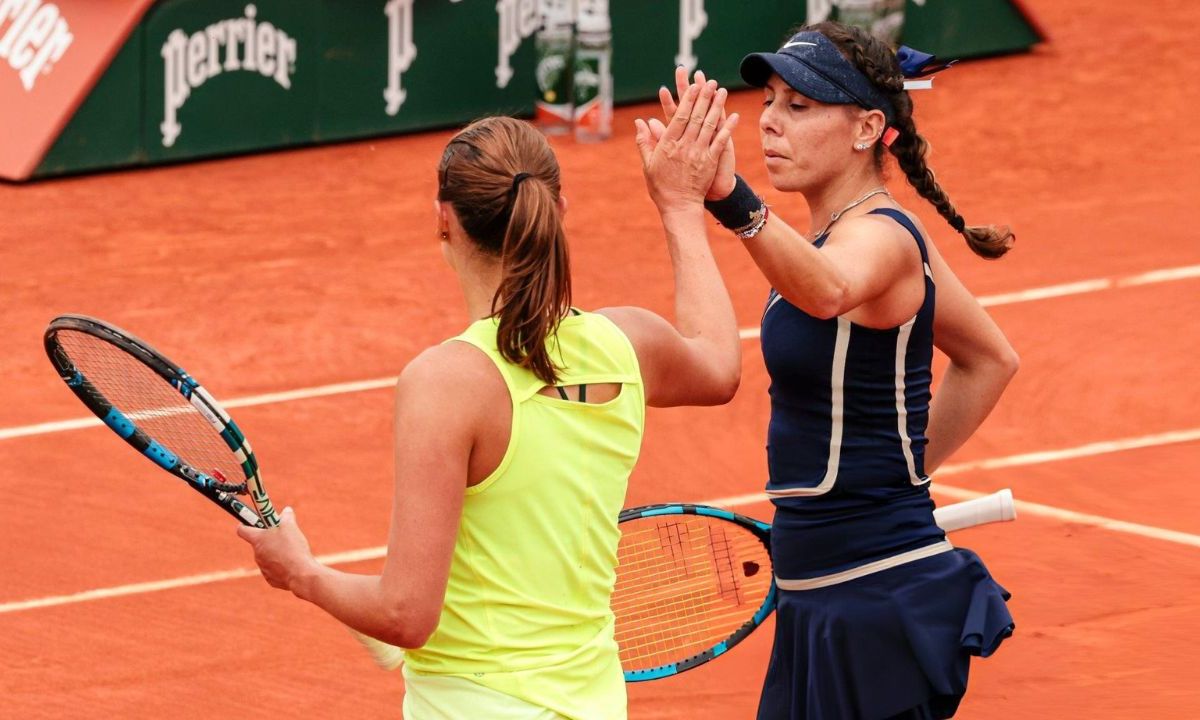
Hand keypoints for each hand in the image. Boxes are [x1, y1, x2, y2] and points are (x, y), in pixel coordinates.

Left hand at [236, 507, 317, 593]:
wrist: (300, 574)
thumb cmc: (293, 548)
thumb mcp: (291, 526)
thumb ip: (286, 517)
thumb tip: (286, 511)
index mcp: (258, 539)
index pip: (242, 529)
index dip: (246, 524)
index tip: (254, 522)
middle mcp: (257, 554)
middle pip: (259, 543)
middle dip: (269, 539)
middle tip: (282, 536)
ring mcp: (263, 568)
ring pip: (267, 556)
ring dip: (276, 552)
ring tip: (291, 551)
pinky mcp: (270, 579)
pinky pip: (274, 569)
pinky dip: (281, 566)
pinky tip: (292, 564)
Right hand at [634, 78, 739, 215]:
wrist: (678, 206)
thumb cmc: (661, 186)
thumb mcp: (648, 164)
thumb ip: (644, 141)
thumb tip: (639, 121)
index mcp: (668, 144)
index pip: (679, 116)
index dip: (688, 99)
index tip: (694, 86)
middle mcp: (684, 146)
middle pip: (696, 116)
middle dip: (704, 97)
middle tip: (711, 82)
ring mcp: (699, 153)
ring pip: (709, 125)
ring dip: (717, 107)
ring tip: (722, 92)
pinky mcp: (710, 162)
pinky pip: (720, 141)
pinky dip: (728, 128)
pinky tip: (734, 116)